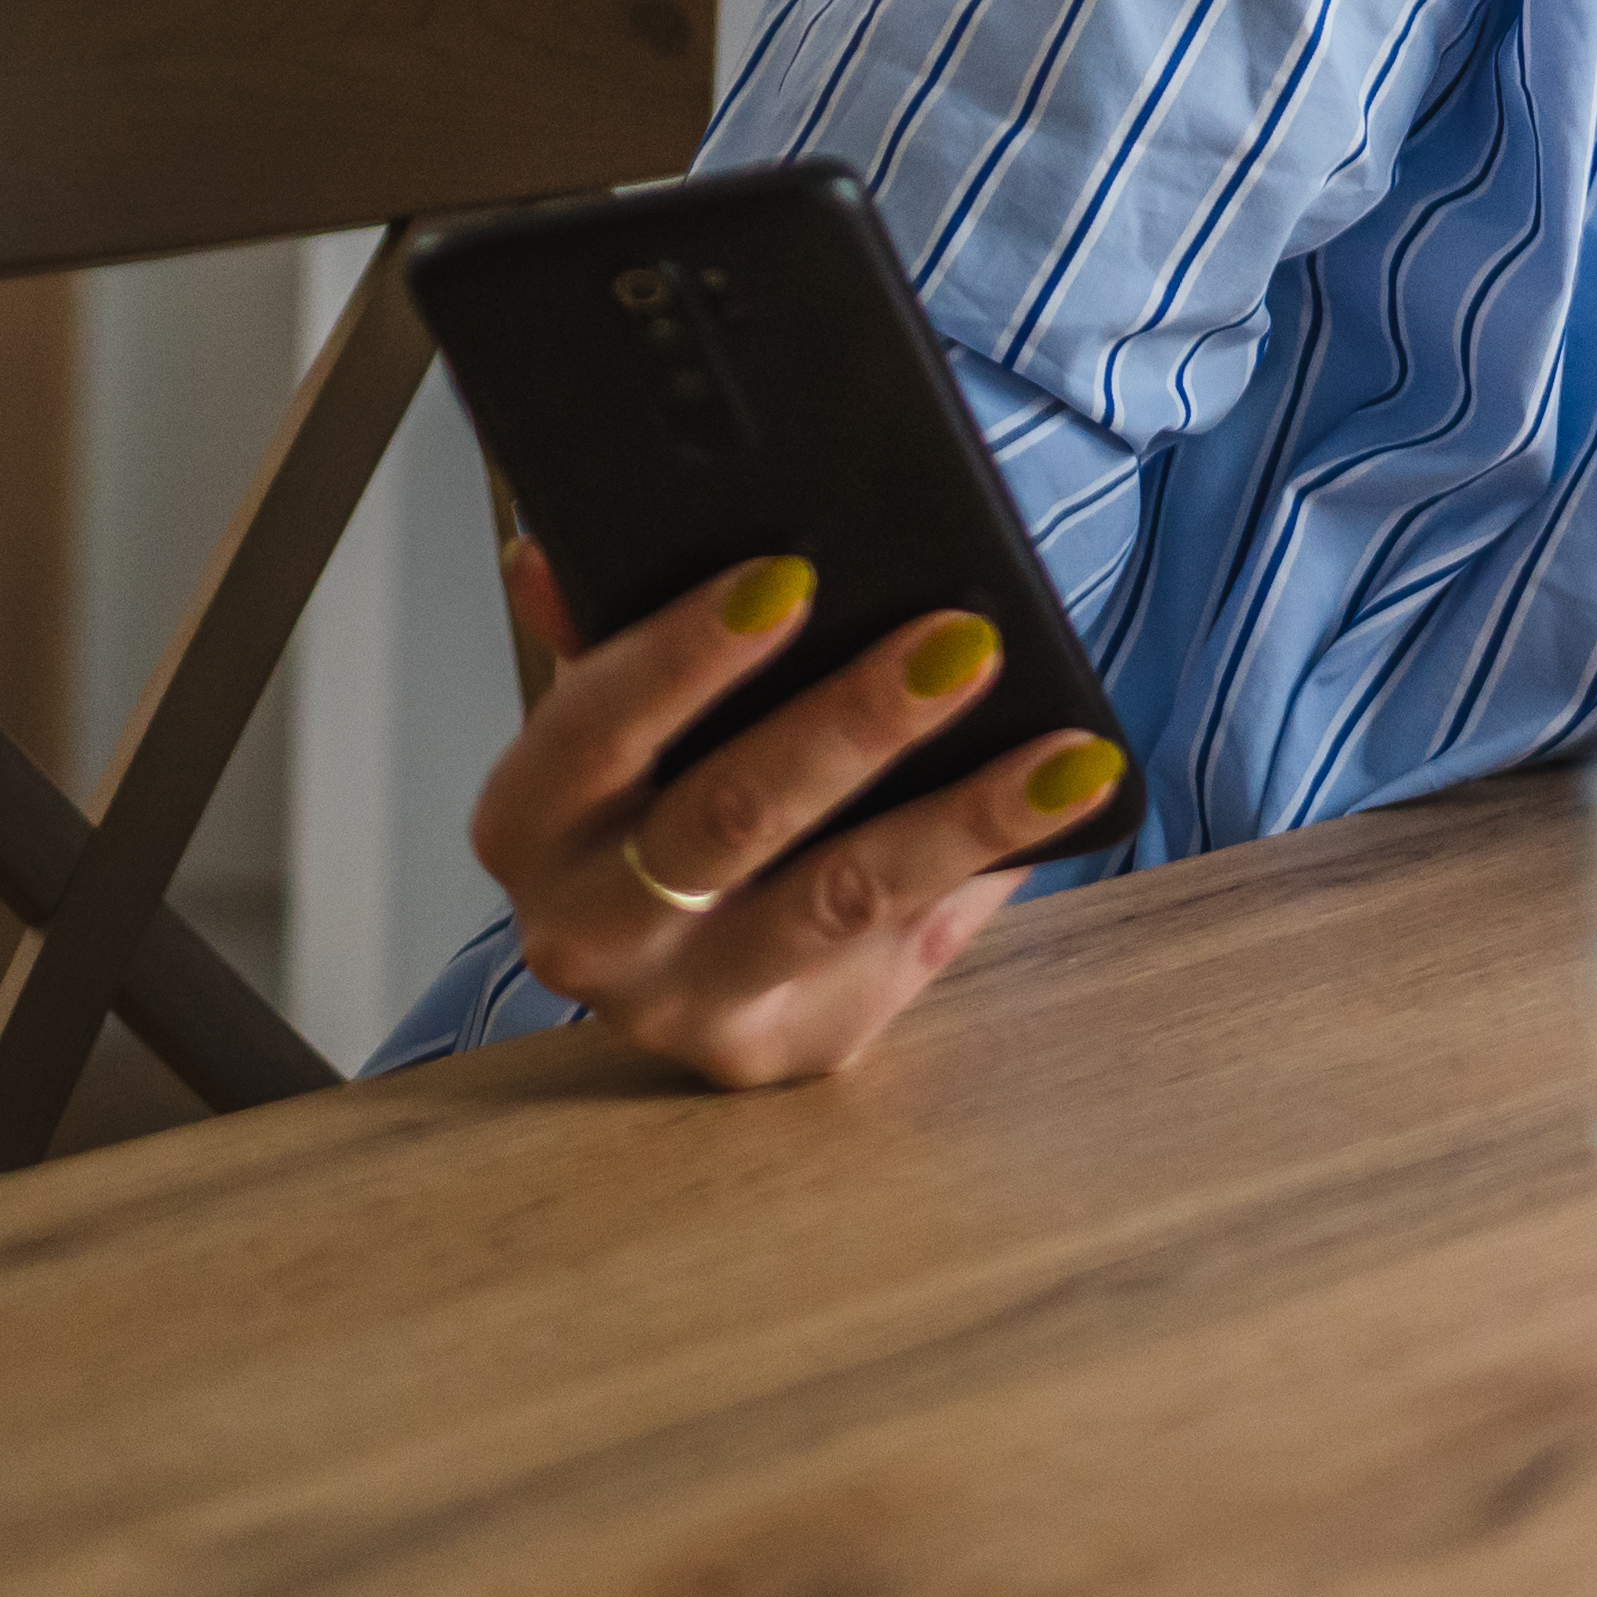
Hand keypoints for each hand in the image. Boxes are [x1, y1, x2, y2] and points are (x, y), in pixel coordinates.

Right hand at [472, 538, 1123, 1089]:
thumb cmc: (665, 790)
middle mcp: (589, 932)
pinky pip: (906, 945)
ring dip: (961, 815)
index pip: (595, 726)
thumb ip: (606, 631)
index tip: (791, 573)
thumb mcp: (624, 711)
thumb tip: (555, 550)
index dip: (687, 653)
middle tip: (963, 643)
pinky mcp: (790, 1045)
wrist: (689, 947)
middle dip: (854, 724)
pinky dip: (988, 869)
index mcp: (530, 823)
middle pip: (729, 819)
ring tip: (1066, 752)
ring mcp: (687, 1005)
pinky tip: (1065, 811)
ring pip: (840, 899)